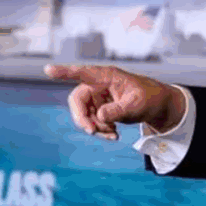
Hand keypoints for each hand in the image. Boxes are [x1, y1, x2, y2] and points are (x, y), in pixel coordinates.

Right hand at [44, 64, 183, 141]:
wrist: (157, 106)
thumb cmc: (149, 98)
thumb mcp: (137, 106)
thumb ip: (118, 111)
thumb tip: (99, 117)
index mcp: (108, 76)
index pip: (83, 73)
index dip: (65, 72)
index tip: (48, 70)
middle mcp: (98, 85)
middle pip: (77, 100)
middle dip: (82, 118)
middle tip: (92, 131)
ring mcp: (97, 97)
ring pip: (83, 115)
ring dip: (94, 128)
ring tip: (113, 135)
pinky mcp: (99, 108)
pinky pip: (91, 122)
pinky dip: (100, 131)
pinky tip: (114, 135)